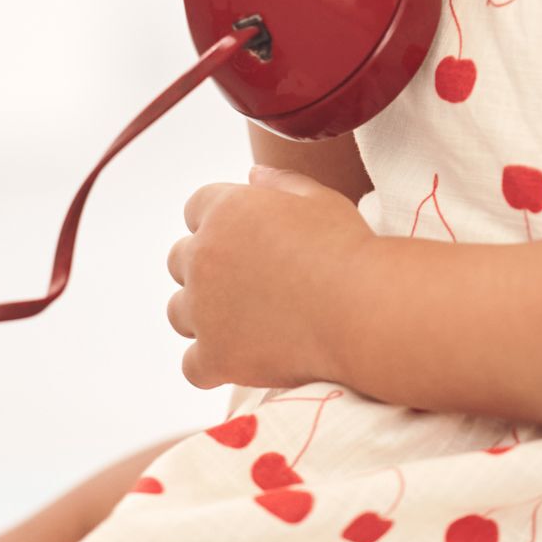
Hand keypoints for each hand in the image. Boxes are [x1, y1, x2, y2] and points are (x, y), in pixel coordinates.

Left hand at [165, 164, 373, 391]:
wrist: (363, 309)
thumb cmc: (348, 249)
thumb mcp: (319, 199)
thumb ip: (279, 182)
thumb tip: (252, 175)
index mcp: (225, 211)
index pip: (196, 208)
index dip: (220, 222)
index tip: (247, 239)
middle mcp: (203, 256)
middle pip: (180, 260)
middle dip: (207, 269)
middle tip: (249, 284)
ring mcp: (204, 310)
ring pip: (178, 312)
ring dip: (202, 316)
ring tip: (244, 323)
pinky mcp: (215, 356)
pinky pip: (192, 366)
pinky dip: (211, 365)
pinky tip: (239, 362)